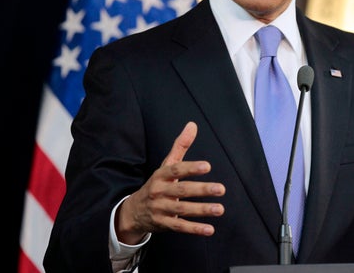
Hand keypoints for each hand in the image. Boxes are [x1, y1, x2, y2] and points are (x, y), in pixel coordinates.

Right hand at [115, 121, 225, 243]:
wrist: (133, 211)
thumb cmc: (157, 183)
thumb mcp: (166, 165)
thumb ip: (180, 146)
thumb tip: (193, 125)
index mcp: (161, 175)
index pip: (176, 170)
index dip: (191, 168)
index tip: (207, 166)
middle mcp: (159, 191)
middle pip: (181, 190)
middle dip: (201, 190)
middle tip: (221, 189)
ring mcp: (160, 209)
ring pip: (182, 209)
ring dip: (202, 210)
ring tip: (220, 209)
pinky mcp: (163, 224)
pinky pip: (179, 227)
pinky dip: (194, 229)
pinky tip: (209, 229)